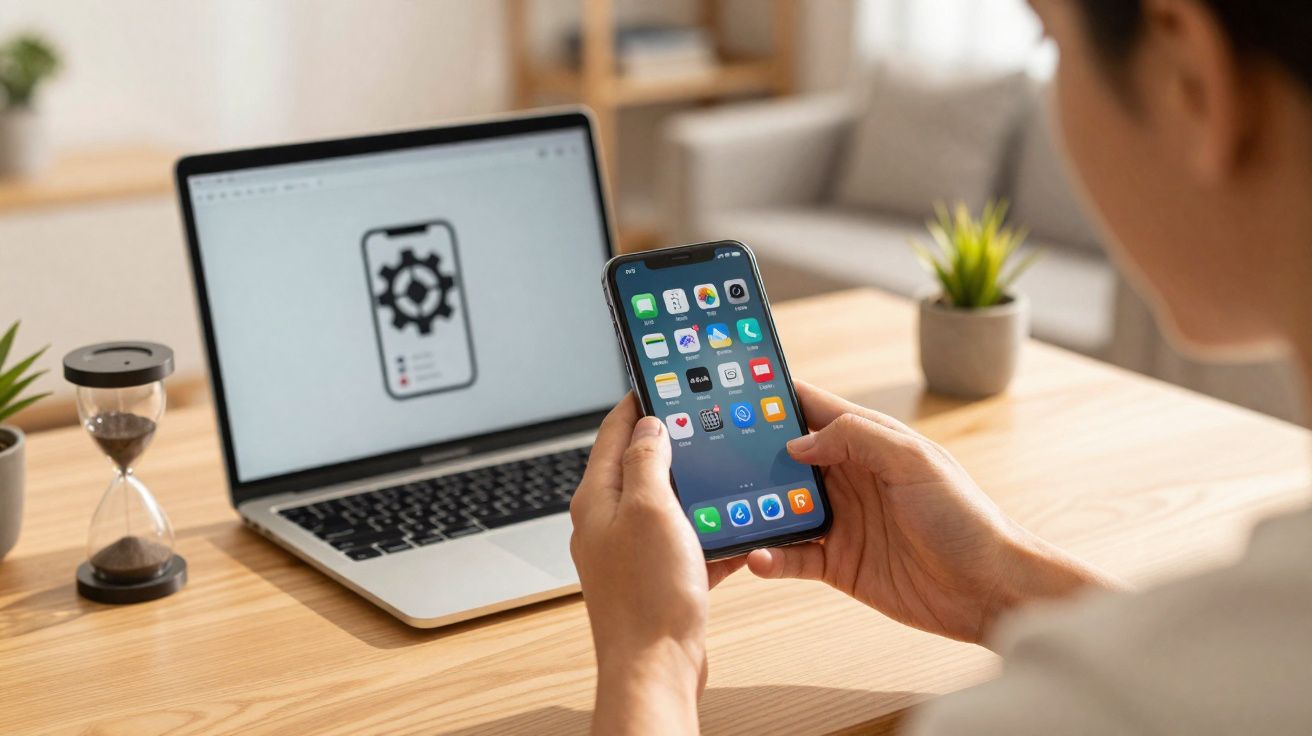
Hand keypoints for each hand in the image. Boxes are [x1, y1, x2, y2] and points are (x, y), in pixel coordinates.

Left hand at [570, 394, 743, 734]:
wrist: (656, 668)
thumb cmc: (647, 596)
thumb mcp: (650, 510)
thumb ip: (648, 462)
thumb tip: (649, 426)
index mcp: (598, 499)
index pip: (613, 433)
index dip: (638, 403)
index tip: (659, 381)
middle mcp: (608, 522)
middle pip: (640, 466)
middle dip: (672, 442)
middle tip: (701, 419)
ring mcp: (632, 551)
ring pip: (667, 503)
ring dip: (696, 487)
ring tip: (724, 469)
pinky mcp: (655, 577)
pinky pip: (686, 541)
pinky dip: (709, 531)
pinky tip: (735, 530)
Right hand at [747, 382, 1115, 643]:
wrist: (990, 590)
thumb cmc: (966, 518)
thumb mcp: (914, 461)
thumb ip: (857, 438)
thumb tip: (798, 442)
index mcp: (868, 442)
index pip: (811, 409)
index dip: (774, 397)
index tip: (732, 390)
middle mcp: (849, 477)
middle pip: (785, 458)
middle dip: (748, 455)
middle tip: (708, 456)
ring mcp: (841, 521)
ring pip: (780, 507)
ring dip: (753, 508)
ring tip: (724, 510)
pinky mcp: (838, 564)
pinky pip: (791, 557)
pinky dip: (770, 557)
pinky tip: (758, 557)